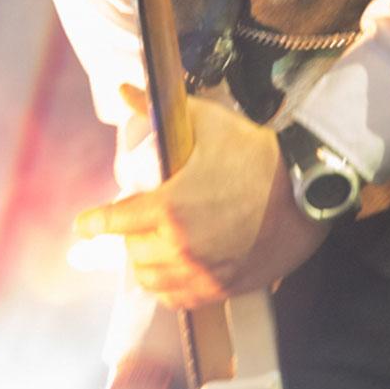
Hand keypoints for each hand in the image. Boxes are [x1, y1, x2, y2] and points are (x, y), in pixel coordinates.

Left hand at [75, 85, 330, 307]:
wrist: (306, 190)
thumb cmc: (256, 153)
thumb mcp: (206, 122)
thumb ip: (157, 109)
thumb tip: (123, 88)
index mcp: (167, 206)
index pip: (112, 222)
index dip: (93, 224)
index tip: (83, 226)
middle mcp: (179, 245)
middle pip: (130, 254)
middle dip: (125, 239)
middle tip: (130, 227)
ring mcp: (201, 272)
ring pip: (151, 280)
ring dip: (144, 264)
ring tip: (149, 249)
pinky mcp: (222, 287)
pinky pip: (179, 300)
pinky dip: (168, 287)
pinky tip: (171, 272)